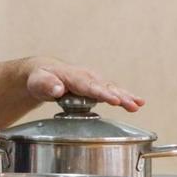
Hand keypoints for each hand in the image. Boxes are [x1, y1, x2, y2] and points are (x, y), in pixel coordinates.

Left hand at [24, 57, 144, 111]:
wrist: (44, 72)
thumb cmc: (40, 78)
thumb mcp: (37, 82)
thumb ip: (46, 85)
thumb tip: (58, 89)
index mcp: (72, 75)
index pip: (88, 85)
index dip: (101, 93)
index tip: (113, 99)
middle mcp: (86, 76)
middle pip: (104, 86)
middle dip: (119, 96)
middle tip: (132, 105)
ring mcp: (93, 81)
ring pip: (112, 88)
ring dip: (126, 96)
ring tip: (138, 104)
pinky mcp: (97, 86)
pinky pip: (113, 91)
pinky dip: (125, 96)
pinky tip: (138, 103)